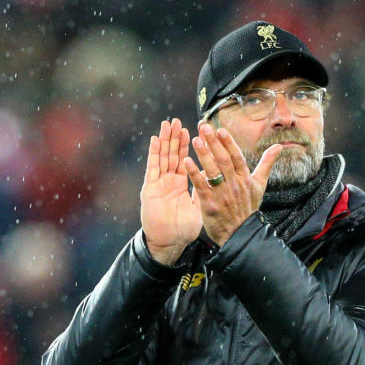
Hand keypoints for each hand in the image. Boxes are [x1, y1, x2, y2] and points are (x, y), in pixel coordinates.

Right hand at [140, 118, 201, 264]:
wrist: (169, 243)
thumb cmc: (183, 229)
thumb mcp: (198, 207)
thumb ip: (204, 191)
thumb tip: (214, 177)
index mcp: (180, 184)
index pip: (184, 159)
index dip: (187, 145)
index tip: (192, 130)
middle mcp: (168, 181)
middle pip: (172, 155)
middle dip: (175, 138)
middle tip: (178, 121)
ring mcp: (158, 184)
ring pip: (162, 157)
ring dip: (164, 141)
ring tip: (167, 124)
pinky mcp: (150, 189)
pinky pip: (152, 169)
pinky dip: (153, 154)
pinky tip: (155, 141)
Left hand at [184, 122, 283, 246]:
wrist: (240, 234)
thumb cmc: (248, 209)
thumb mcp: (260, 186)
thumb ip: (266, 164)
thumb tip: (278, 146)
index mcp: (245, 178)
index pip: (237, 156)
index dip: (228, 142)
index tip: (220, 129)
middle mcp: (234, 184)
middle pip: (223, 160)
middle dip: (213, 142)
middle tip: (204, 127)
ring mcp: (222, 194)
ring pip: (213, 171)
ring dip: (204, 154)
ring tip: (195, 140)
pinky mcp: (210, 204)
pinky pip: (201, 186)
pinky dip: (194, 174)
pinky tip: (187, 162)